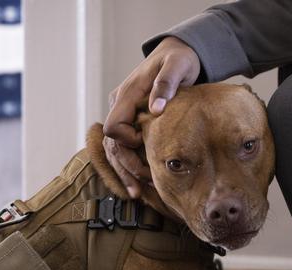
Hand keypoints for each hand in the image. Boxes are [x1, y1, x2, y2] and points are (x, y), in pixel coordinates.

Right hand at [103, 37, 200, 197]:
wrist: (177, 55)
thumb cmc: (178, 60)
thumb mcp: (176, 66)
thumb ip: (165, 84)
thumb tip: (156, 109)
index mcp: (127, 94)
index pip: (114, 126)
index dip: (126, 140)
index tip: (144, 144)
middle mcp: (120, 105)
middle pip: (112, 143)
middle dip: (126, 166)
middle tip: (145, 183)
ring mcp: (124, 114)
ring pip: (115, 149)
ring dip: (125, 172)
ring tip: (138, 193)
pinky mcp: (131, 122)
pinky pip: (124, 148)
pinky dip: (129, 167)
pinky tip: (139, 185)